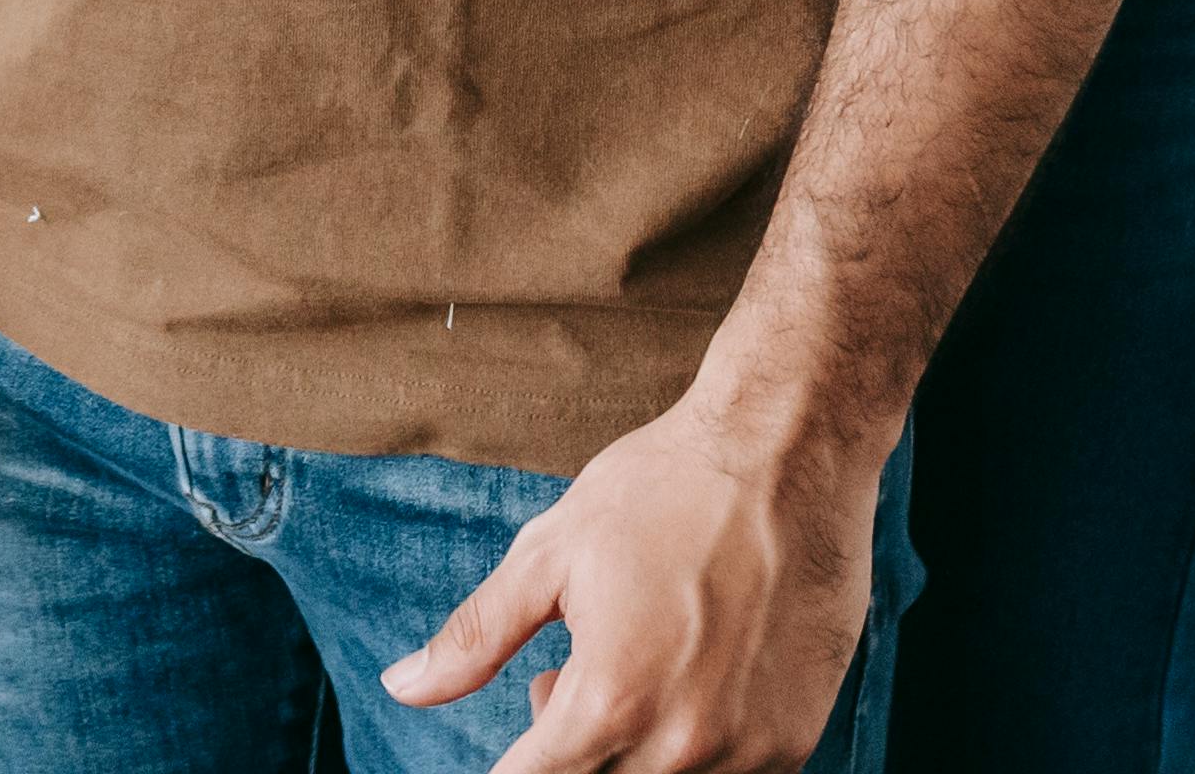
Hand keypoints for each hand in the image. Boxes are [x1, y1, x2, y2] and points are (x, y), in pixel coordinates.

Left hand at [383, 395, 880, 772]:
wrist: (788, 452)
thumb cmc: (661, 491)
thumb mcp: (549, 554)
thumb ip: (475, 638)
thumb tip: (401, 690)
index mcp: (610, 701)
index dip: (510, 769)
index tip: (516, 736)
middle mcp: (683, 745)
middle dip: (564, 752)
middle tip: (558, 681)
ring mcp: (747, 753)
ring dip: (625, 754)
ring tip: (625, 670)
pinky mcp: (792, 741)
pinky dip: (686, 749)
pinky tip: (682, 678)